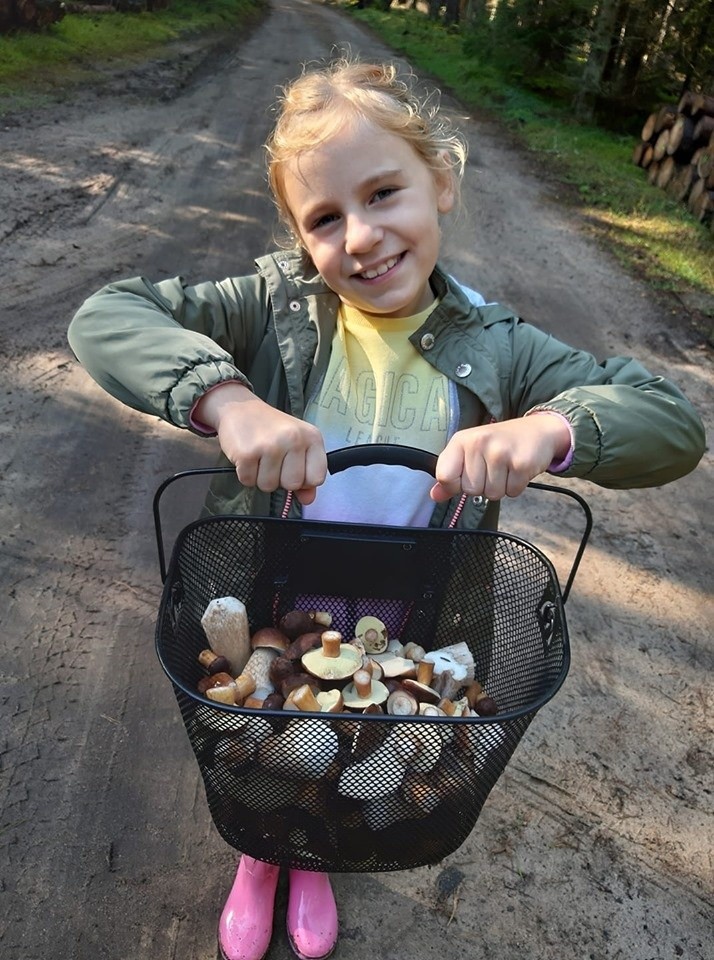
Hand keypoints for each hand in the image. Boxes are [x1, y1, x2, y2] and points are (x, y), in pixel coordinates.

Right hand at [194, 383, 326, 504]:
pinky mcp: (247, 453)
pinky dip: (246, 474)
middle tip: (273, 462)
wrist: (240, 409)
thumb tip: (308, 499)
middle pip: (292, 484)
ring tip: (260, 458)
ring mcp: (270, 446)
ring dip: (261, 478)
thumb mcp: (297, 446)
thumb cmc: (272, 430)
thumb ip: (307, 473)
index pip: (317, 478)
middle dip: (280, 480)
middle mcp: (294, 439)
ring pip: (269, 486)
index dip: (303, 480)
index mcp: (312, 437)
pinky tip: (248, 458)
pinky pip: (248, 482)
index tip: (294, 469)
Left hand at [431, 414, 570, 501]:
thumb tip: (435, 496)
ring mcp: (500, 453)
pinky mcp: (521, 464)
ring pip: (491, 494)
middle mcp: (478, 443)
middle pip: (470, 490)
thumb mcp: (470, 452)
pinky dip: (516, 487)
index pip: (444, 476)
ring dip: (501, 487)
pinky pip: (511, 493)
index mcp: (461, 440)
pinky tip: (517, 470)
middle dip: (483, 486)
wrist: (537, 431)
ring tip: (506, 468)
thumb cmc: (500, 443)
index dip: (455, 484)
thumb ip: (451, 474)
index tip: (466, 476)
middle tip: (493, 468)